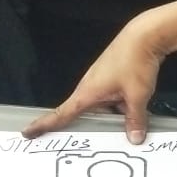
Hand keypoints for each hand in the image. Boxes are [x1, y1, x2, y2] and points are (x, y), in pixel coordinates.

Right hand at [22, 19, 164, 143]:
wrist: (147, 34)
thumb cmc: (135, 61)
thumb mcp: (137, 96)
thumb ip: (135, 120)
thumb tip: (134, 137)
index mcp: (87, 92)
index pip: (61, 114)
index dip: (44, 125)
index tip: (29, 132)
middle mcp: (91, 86)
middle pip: (86, 114)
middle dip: (93, 127)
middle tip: (95, 142)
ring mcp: (103, 79)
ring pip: (104, 107)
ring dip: (115, 116)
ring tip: (130, 130)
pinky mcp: (115, 75)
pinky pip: (114, 97)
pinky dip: (124, 106)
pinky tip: (140, 114)